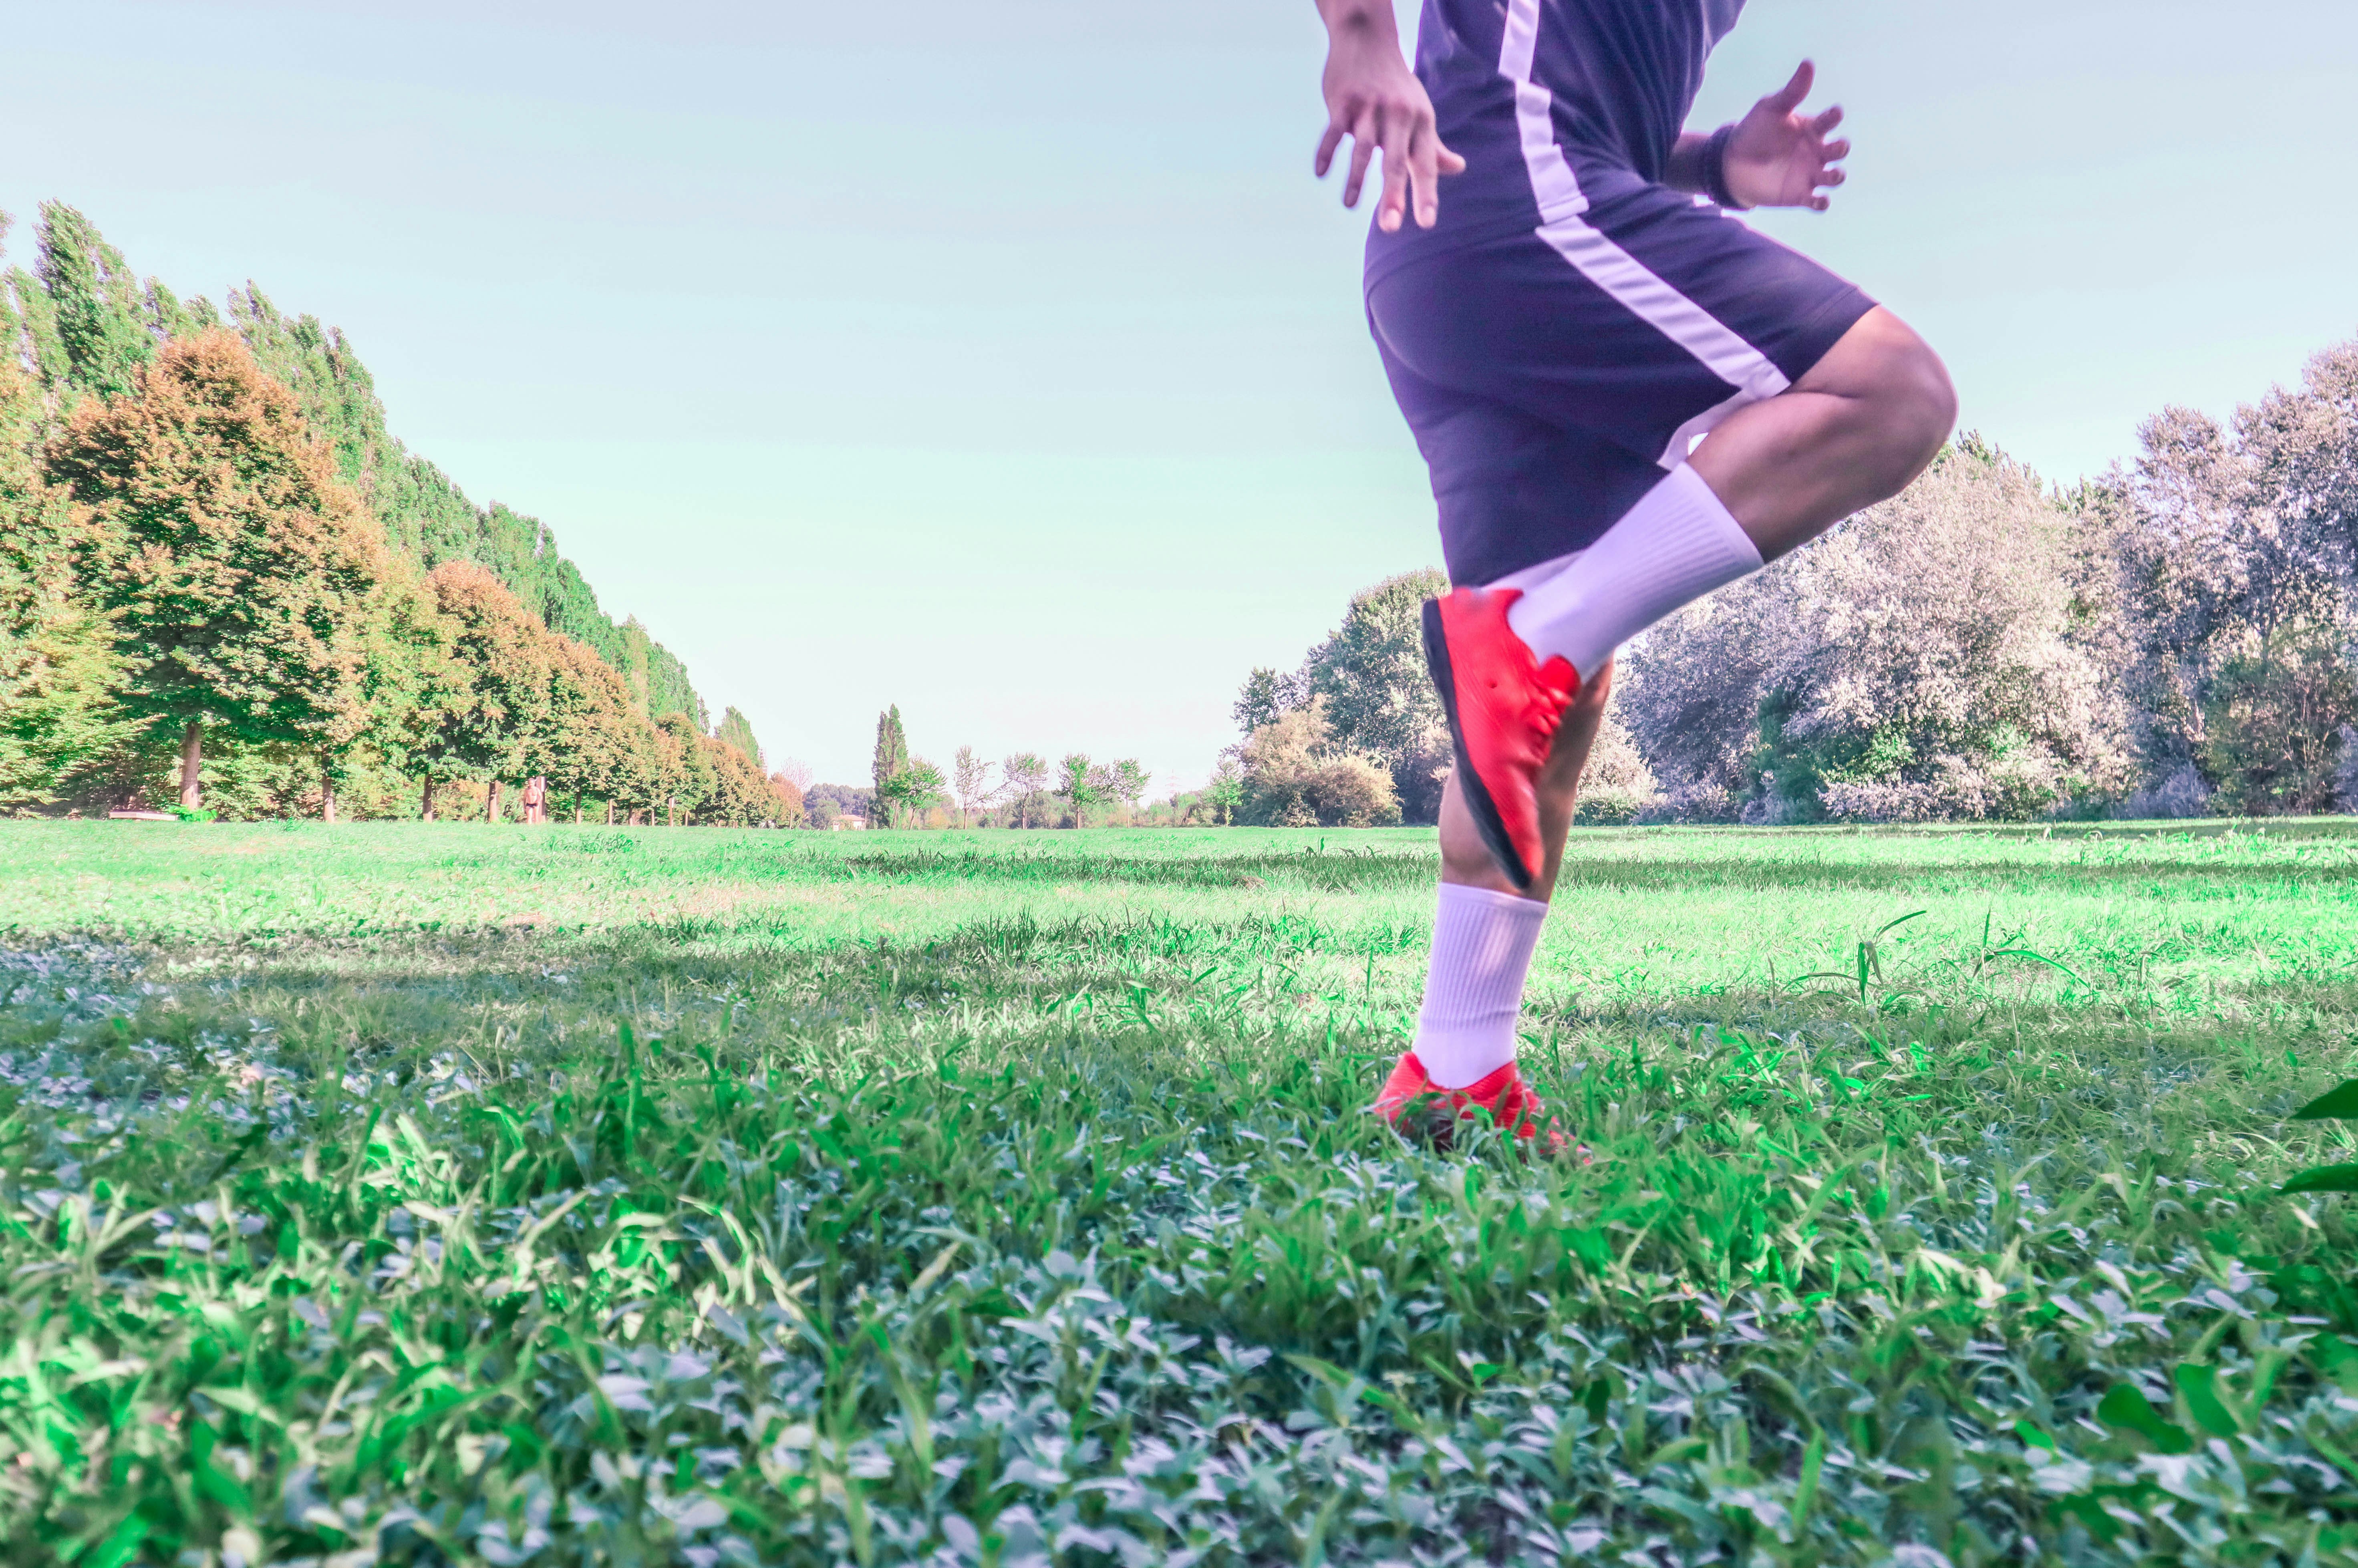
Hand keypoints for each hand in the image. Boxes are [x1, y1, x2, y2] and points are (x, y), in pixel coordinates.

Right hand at [1314, 15, 1464, 231]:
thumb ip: (1433, 146)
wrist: (1368, 39)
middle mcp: (1398, 115)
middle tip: (1391, 227)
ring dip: (1355, 180)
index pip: (1425, 164)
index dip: (1426, 194)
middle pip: (1395, 162)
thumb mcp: (1419, 112)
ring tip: (1349, 205)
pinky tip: (1322, 173)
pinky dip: (1327, 153)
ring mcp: (1369, 108)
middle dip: (1394, 195)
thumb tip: (1457, 169)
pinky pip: (1334, 132)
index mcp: (1420, 122)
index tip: (1427, 223)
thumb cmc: (1397, 85)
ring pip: (1363, 150)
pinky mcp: (1343, 101)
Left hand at [1724, 61, 1848, 210]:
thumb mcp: (1771, 109)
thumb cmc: (1754, 131)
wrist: (1731, 163)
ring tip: (1834, 175)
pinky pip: (1818, 202)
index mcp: (1812, 128)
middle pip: (1839, 150)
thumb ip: (1792, 92)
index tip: (1833, 114)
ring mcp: (1810, 174)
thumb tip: (1808, 63)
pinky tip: (1819, 201)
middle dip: (1841, 148)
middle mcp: (1816, 151)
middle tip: (1835, 147)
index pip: (1830, 121)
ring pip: (1834, 177)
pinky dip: (1821, 203)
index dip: (1834, 117)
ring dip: (1837, 176)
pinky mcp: (1799, 195)